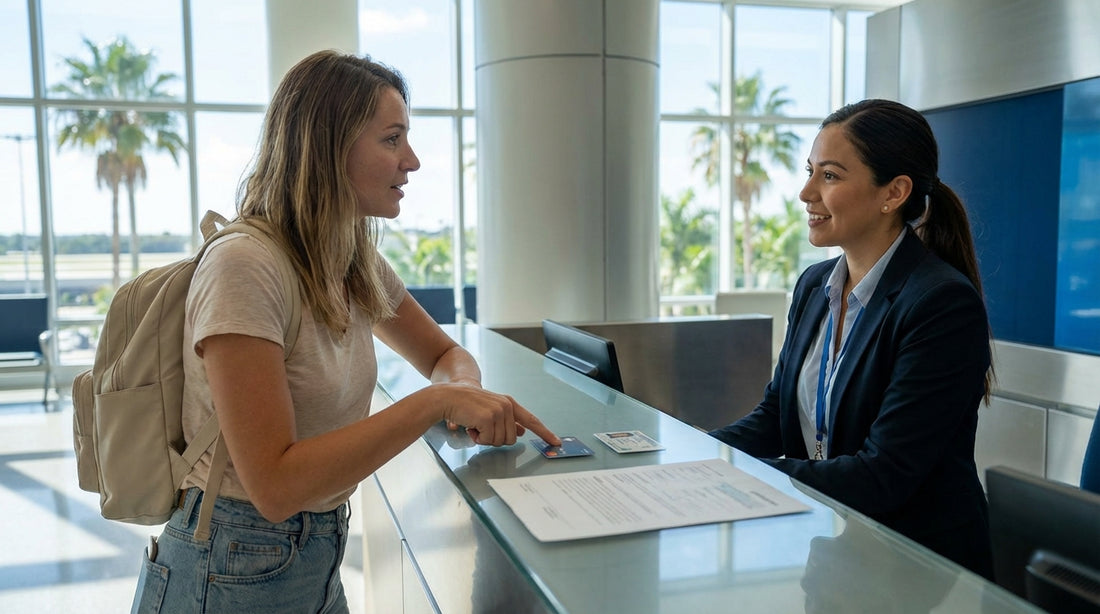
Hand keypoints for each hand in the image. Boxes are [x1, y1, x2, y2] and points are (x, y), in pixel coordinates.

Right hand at [425, 382, 560, 447]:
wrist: (447, 397)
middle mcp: (507, 406)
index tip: (556, 442)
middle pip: (510, 439)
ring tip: (474, 425)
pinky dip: (477, 438)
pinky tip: (470, 426)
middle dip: (494, 439)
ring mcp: (499, 411)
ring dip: (484, 438)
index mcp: (509, 403)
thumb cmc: (465, 405)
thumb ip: (506, 421)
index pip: (531, 420)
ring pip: (499, 441)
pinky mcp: (489, 417)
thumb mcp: (490, 411)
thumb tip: (521, 432)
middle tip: (481, 428)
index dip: (544, 432)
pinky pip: (487, 440)